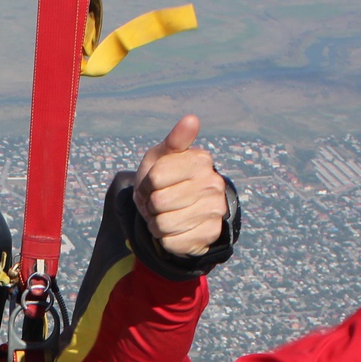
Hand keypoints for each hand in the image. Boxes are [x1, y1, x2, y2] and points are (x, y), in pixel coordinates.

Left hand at [133, 115, 228, 259]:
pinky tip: (176, 229)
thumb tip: (191, 119)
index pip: (155, 177)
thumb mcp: (163, 157)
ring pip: (163, 224)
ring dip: (157, 223)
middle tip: (159, 202)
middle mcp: (213, 184)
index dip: (145, 184)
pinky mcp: (210, 234)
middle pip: (158, 202)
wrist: (180, 211)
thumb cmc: (166, 180)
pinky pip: (171, 242)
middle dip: (151, 205)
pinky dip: (166, 239)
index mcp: (201, 161)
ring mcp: (214, 210)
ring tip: (166, 215)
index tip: (152, 184)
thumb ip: (175, 140)